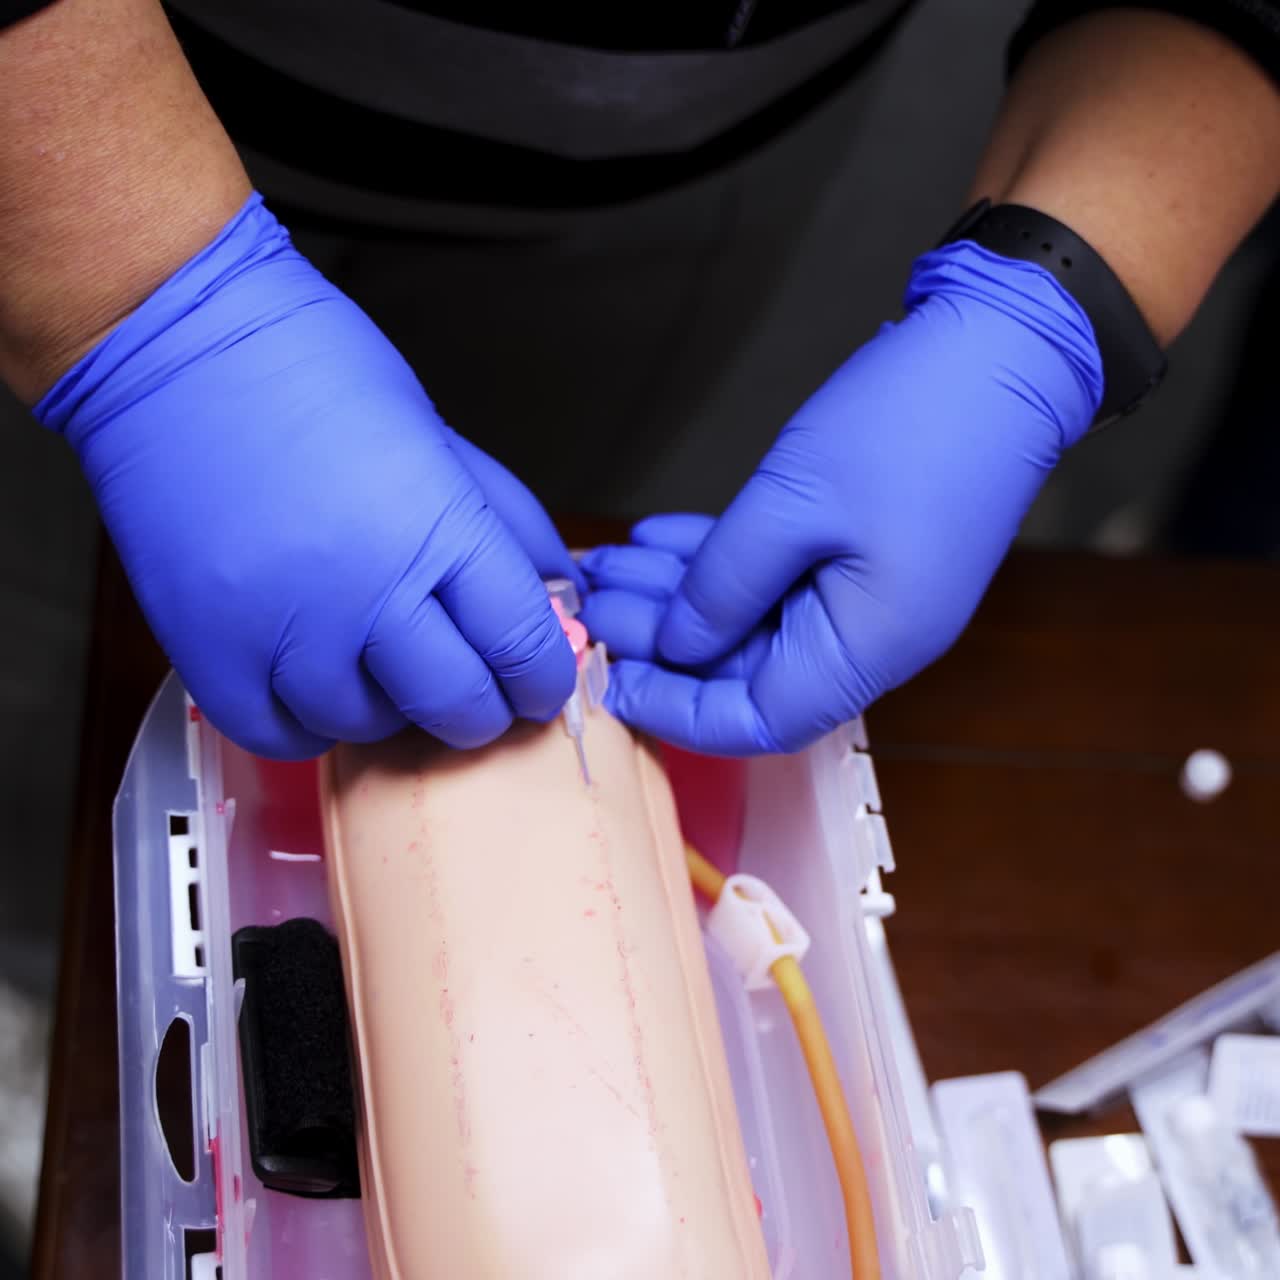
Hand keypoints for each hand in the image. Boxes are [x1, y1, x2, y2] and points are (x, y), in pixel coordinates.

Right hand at [37, 195, 577, 757]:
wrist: (176, 345)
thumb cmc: (317, 373)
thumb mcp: (442, 437)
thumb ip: (505, 525)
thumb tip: (554, 595)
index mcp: (440, 529)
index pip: (523, 646)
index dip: (543, 680)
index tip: (540, 686)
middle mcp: (367, 592)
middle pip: (457, 705)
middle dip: (483, 709)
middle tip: (475, 690)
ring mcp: (283, 629)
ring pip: (370, 725)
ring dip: (391, 708)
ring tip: (381, 664)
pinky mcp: (207, 651)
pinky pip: (281, 735)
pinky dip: (310, 721)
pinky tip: (315, 681)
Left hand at [581, 242, 1102, 754]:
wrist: (1007, 348)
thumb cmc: (909, 423)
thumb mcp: (791, 504)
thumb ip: (722, 588)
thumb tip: (673, 647)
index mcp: (868, 649)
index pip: (756, 723)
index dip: (674, 709)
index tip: (607, 676)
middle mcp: (871, 640)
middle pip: (746, 672)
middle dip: (662, 639)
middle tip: (590, 599)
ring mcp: (868, 595)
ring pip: (753, 621)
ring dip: (680, 594)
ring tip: (609, 563)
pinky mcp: (863, 552)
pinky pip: (777, 577)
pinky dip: (718, 562)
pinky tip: (659, 538)